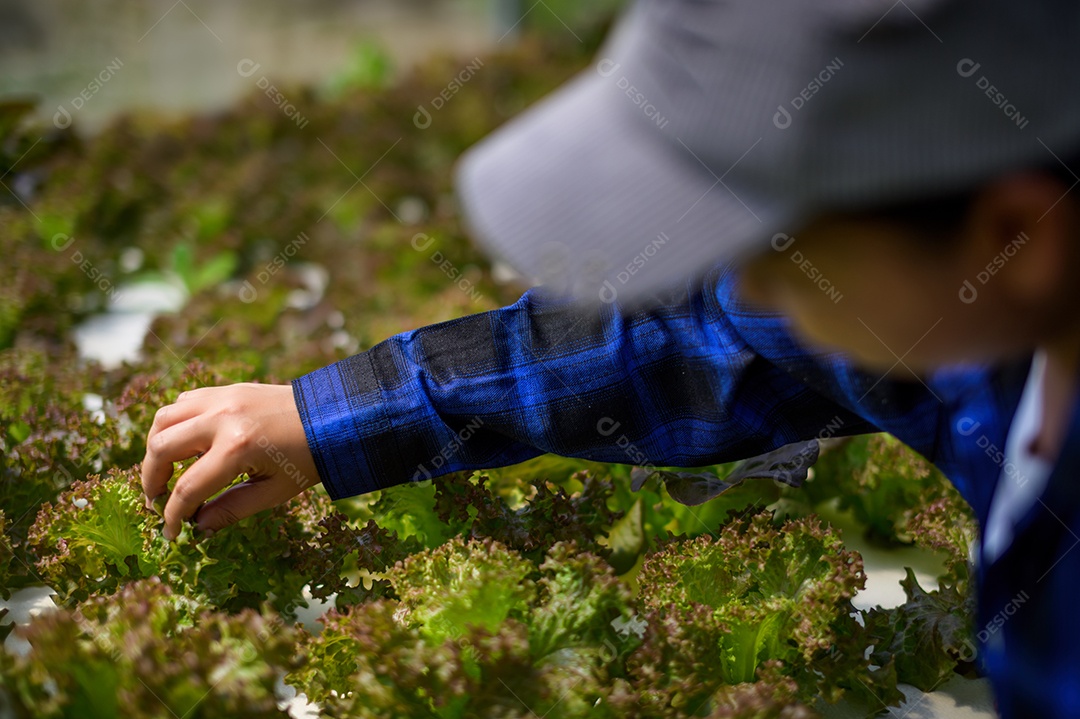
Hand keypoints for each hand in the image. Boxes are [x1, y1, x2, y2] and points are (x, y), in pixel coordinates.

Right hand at [141, 383, 319, 538]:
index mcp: (237, 449)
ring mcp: (222, 398)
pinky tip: (184, 444)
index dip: (173, 515)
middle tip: (157, 502)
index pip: (187, 488)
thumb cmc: (310, 458)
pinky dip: (174, 423)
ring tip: (165, 473)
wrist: (336, 416)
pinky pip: (184, 402)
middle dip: (152, 480)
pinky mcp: (227, 389)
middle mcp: (222, 418)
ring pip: (164, 419)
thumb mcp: (276, 491)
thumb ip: (233, 509)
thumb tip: (198, 526)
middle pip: (161, 448)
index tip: (171, 532)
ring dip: (156, 447)